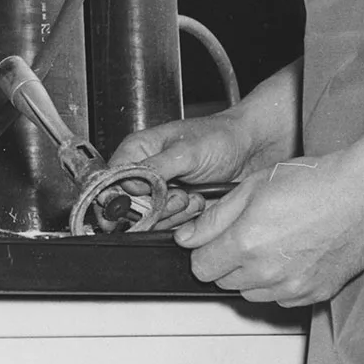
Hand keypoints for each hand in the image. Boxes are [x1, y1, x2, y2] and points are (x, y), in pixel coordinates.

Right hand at [108, 104, 294, 230]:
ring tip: (191, 197)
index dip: (119, 196)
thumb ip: (153, 168)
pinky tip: (198, 204)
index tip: (137, 202)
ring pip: (150, 219)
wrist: (253, 150)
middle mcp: (145, 173)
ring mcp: (162, 193)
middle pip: (128, 206)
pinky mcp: (178, 210)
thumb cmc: (220, 137)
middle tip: (176, 196)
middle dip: (153, 207)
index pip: (110, 180)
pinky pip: (170, 226)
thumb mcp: (185, 150)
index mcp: (137, 151)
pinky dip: (185, 221)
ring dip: (172, 214)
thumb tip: (128, 185)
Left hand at [172, 152, 363, 305]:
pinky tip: (292, 256)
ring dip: (252, 275)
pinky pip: (283, 299)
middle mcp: (267, 273)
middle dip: (226, 261)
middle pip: (224, 282)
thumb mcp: (252, 187)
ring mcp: (294, 287)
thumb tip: (186, 238)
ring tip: (272, 243)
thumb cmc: (314, 182)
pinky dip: (280, 284)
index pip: (201, 267)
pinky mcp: (316, 294)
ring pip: (252, 294)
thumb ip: (214, 218)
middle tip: (246, 234)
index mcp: (246, 243)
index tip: (213, 239)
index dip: (203, 250)